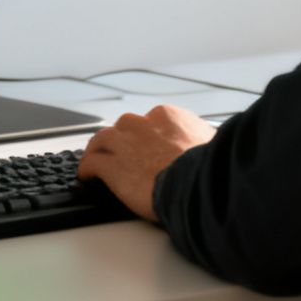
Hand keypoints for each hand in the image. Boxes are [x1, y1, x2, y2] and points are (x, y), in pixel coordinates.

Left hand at [78, 104, 216, 221]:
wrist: (197, 183)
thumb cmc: (210, 167)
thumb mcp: (213, 144)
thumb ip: (205, 139)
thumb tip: (213, 142)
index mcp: (169, 117)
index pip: (151, 120)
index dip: (147, 135)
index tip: (148, 146)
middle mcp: (144, 124)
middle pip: (125, 126)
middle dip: (123, 140)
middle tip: (124, 155)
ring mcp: (124, 144)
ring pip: (102, 140)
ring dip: (99, 150)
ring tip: (96, 161)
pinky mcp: (112, 167)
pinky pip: (91, 163)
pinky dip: (87, 169)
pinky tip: (88, 177)